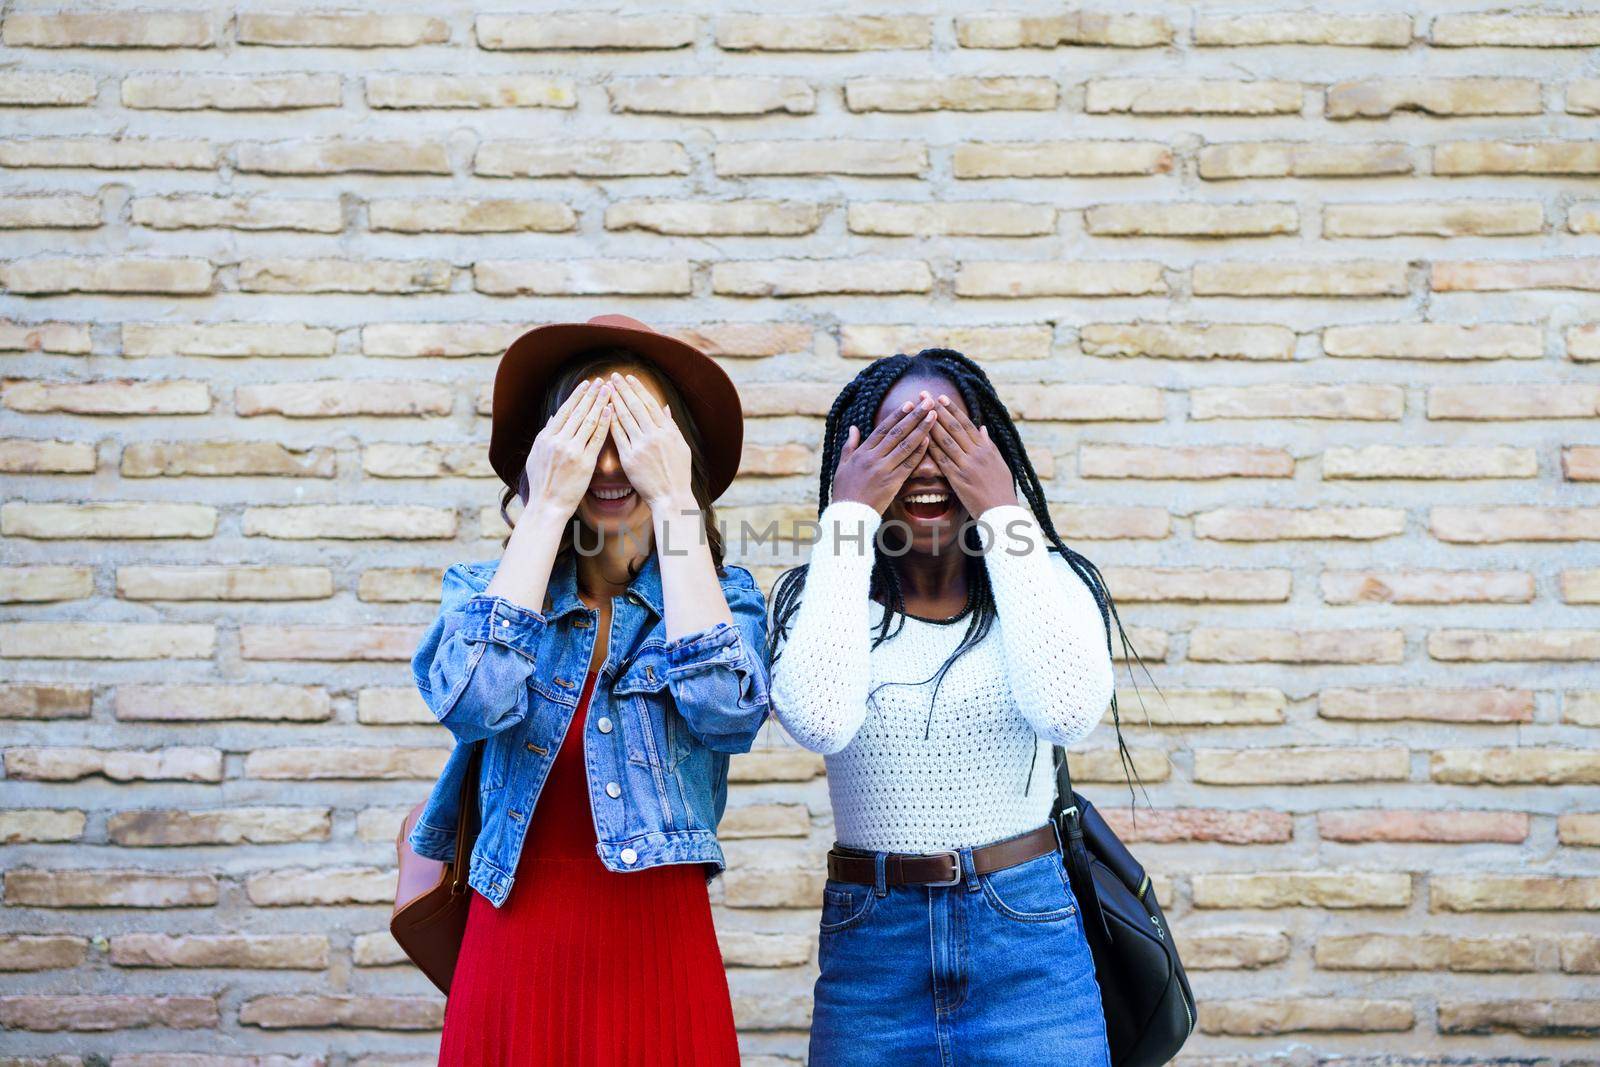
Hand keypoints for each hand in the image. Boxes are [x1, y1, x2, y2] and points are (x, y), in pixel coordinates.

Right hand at [521, 377, 611, 519]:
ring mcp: (572, 451)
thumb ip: (545, 435)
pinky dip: (605, 422)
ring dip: (600, 403)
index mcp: (546, 438)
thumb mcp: (537, 455)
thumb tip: (554, 417)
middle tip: (601, 380)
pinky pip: (597, 438)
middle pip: (578, 412)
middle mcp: (558, 441)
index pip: (565, 411)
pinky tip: (612, 410)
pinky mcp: (584, 462)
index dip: (577, 396)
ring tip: (609, 390)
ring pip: (589, 421)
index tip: (586, 384)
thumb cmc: (542, 483)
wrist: (547, 506)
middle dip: (591, 394)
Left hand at [608, 371, 692, 511]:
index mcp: (668, 431)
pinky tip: (603, 412)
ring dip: (614, 402)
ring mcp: (641, 447)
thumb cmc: (678, 473)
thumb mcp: (682, 446)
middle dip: (623, 389)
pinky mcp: (629, 459)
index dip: (638, 389)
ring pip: (625, 418)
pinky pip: (617, 436)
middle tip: (613, 376)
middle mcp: (655, 436)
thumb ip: (672, 425)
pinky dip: (610, 422)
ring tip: (606, 390)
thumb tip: (665, 407)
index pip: (650, 404)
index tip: (629, 378)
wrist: (672, 497)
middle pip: (636, 407)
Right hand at [830, 396, 936, 513]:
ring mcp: (884, 470)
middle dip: (914, 415)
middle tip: (927, 402)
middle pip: (897, 433)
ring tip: (933, 416)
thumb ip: (849, 445)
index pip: (883, 429)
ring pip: (906, 445)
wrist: (849, 515)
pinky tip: (929, 440)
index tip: (909, 403)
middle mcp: (874, 458)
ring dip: (921, 429)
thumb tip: (853, 427)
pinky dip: (919, 452)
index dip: (897, 415)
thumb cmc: (845, 490)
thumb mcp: (842, 465)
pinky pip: (908, 464)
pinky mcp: (893, 483)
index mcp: (862, 452)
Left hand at [928, 392, 1017, 516]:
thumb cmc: (1001, 488)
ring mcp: (967, 466)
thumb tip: (982, 428)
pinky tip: (921, 439)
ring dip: (932, 425)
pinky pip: (942, 461)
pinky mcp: (959, 479)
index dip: (953, 410)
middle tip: (926, 396)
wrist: (1002, 511)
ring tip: (920, 412)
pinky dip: (932, 449)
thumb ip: (988, 444)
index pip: (966, 424)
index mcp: (986, 448)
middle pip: (954, 428)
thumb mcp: (999, 462)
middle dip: (938, 410)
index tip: (942, 398)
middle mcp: (977, 454)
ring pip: (946, 441)